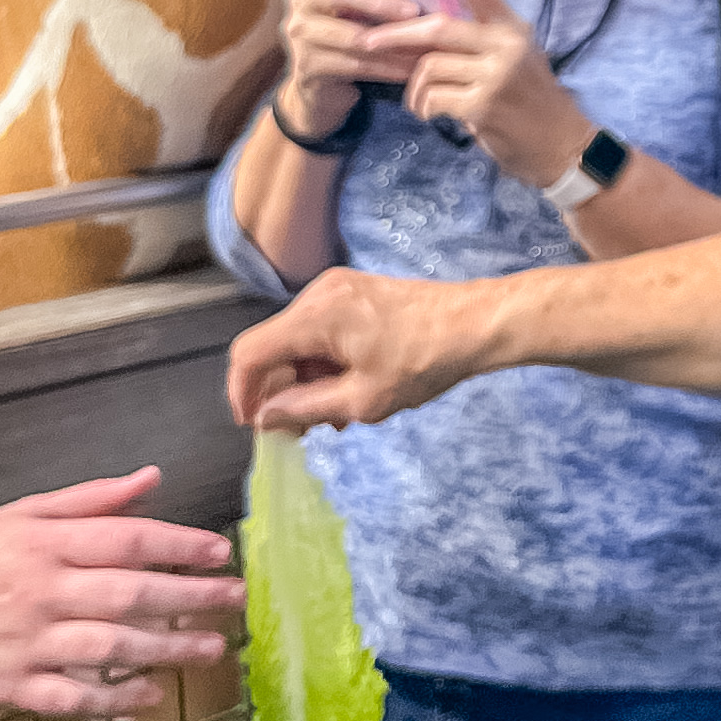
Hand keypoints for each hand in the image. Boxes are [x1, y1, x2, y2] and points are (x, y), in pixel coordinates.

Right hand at [0, 475, 241, 713]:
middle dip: (190, 597)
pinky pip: (72, 697)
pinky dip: (114, 700)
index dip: (180, 545)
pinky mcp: (12, 687)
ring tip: (212, 650)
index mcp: (45, 544)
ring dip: (166, 650)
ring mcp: (27, 643)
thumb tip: (152, 478)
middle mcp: (41, 592)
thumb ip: (89, 500)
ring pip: (109, 648)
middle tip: (235, 599)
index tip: (221, 552)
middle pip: (128, 594)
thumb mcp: (20, 515)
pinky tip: (151, 696)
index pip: (127, 540)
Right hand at [229, 273, 502, 431]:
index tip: (256, 426)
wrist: (478, 323)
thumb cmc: (426, 359)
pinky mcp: (354, 293)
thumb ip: (304, 409)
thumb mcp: (362, 399)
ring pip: (297, 343)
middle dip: (280, 392)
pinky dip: (324, 363)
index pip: (249, 354)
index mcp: (315, 315)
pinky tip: (347, 391)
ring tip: (334, 416)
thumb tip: (264, 418)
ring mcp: (337, 289)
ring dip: (305, 381)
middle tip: (301, 431)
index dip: (243, 394)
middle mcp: (318, 294)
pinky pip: (320, 332)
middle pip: (273, 348)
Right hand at [277, 0, 422, 127]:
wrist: (325, 86)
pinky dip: (387, 67)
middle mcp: (301, 3)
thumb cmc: (355, 32)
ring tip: (421, 43)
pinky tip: (410, 69)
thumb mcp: (359, 5)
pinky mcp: (308, 67)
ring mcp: (301, 36)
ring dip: (390, 40)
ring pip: (349, 35)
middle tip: (412, 9)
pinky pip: (354, 65)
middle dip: (377, 1)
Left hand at [386, 0, 587, 191]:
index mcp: (511, 28)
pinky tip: (431, 114)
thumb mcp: (513, 59)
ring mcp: (495, 76)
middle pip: (438, 29)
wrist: (559, 144)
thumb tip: (422, 32)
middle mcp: (506, 46)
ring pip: (429, 67)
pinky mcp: (483, 106)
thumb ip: (478, 42)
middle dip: (397, 35)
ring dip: (413, 87)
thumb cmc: (529, 100)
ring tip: (419, 100)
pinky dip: (423, 108)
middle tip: (368, 41)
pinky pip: (433, 98)